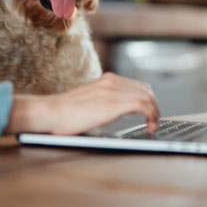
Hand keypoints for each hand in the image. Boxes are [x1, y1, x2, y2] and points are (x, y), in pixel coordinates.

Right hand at [5, 72, 159, 135]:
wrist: (50, 112)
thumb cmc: (63, 114)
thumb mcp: (88, 101)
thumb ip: (102, 102)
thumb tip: (110, 113)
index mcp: (106, 79)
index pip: (137, 85)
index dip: (148, 100)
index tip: (149, 114)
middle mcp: (112, 81)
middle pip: (146, 90)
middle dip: (155, 107)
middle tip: (153, 122)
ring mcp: (113, 91)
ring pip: (148, 97)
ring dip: (155, 113)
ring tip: (153, 126)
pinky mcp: (114, 103)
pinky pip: (144, 106)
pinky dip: (152, 116)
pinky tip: (149, 127)